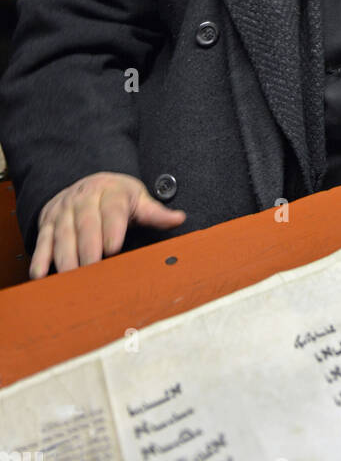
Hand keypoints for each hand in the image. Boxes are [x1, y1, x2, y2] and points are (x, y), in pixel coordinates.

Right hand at [30, 172, 185, 277]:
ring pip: (62, 234)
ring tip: (70, 277)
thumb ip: (155, 213)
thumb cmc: (116, 197)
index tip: (113, 248)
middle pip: (85, 223)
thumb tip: (180, 218)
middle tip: (92, 268)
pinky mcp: (48, 223)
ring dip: (65, 256)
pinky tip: (40, 274)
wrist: (87, 183)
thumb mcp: (137, 199)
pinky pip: (43, 241)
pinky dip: (40, 258)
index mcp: (110, 192)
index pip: (112, 209)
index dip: (112, 228)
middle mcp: (83, 199)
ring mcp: (63, 211)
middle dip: (87, 246)